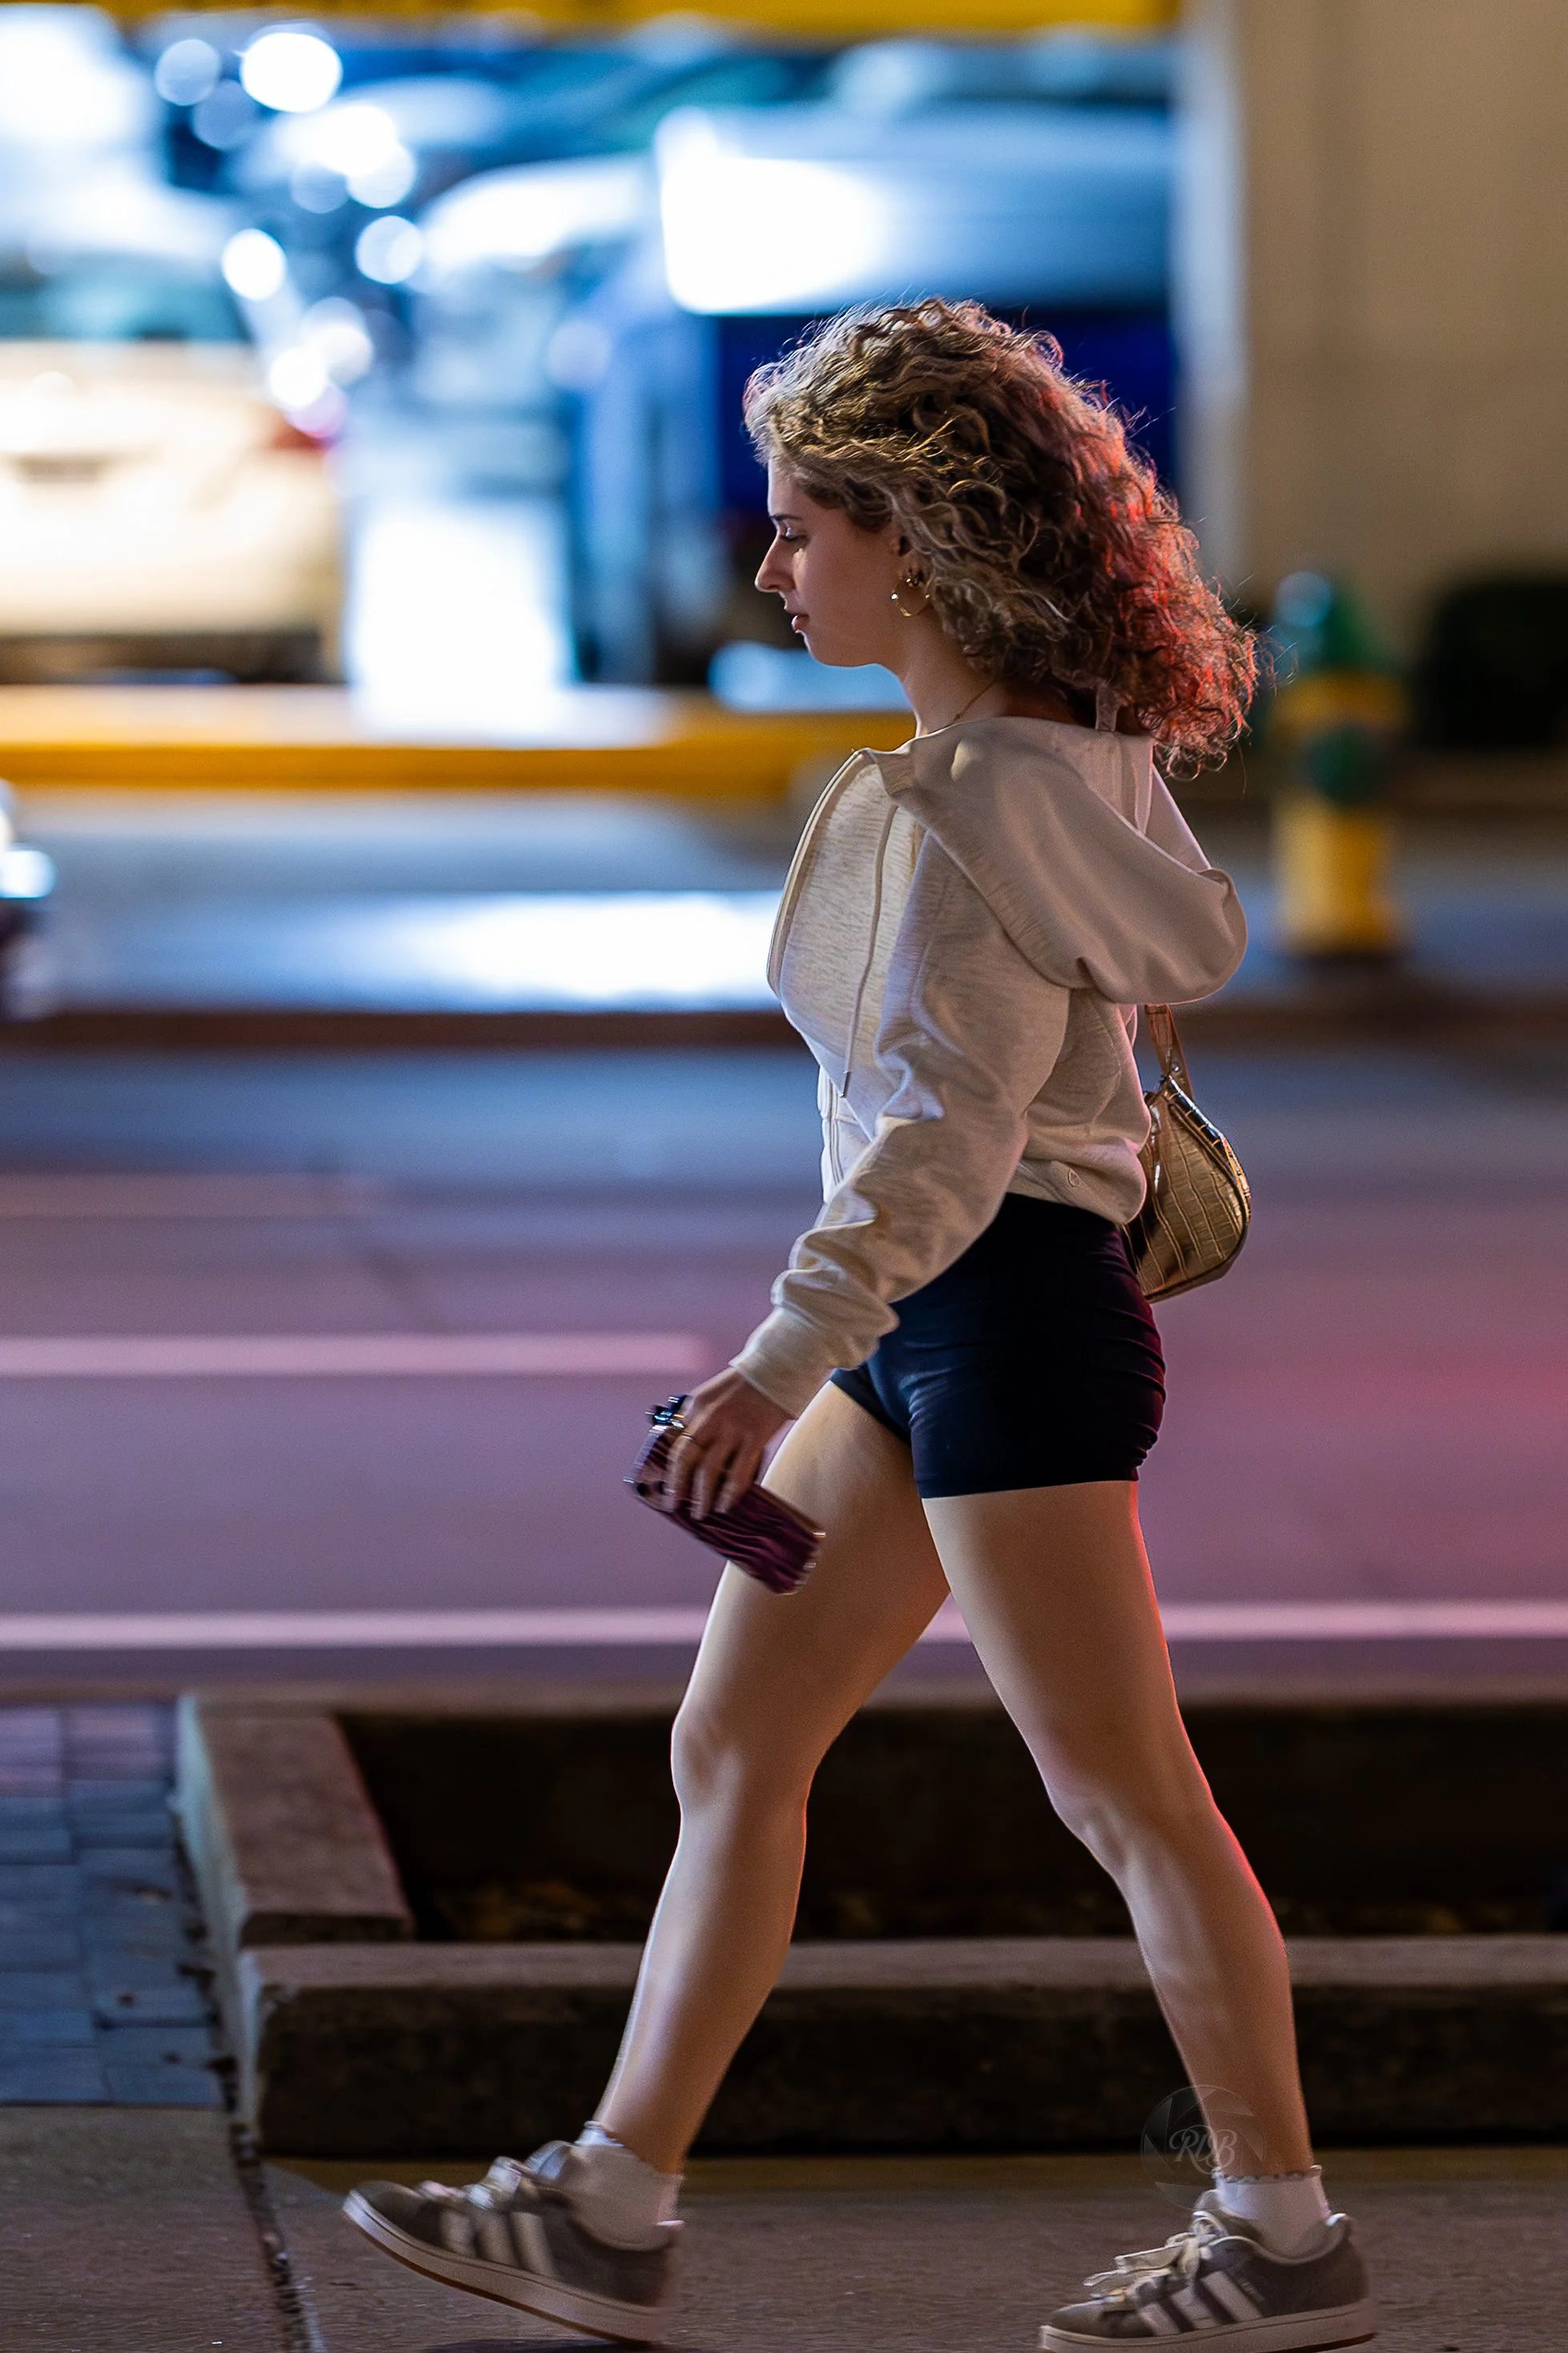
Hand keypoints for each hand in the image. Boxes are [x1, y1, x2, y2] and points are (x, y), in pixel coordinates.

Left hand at [658, 1367, 789, 1518]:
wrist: (778, 1367)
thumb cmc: (747, 1384)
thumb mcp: (712, 1394)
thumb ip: (700, 1417)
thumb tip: (691, 1449)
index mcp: (696, 1405)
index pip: (674, 1441)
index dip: (668, 1466)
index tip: (665, 1485)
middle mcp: (709, 1417)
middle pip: (685, 1457)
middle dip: (678, 1484)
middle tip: (674, 1504)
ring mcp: (732, 1428)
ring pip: (710, 1469)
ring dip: (703, 1495)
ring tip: (701, 1512)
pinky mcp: (755, 1436)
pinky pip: (739, 1471)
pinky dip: (730, 1492)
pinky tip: (726, 1505)